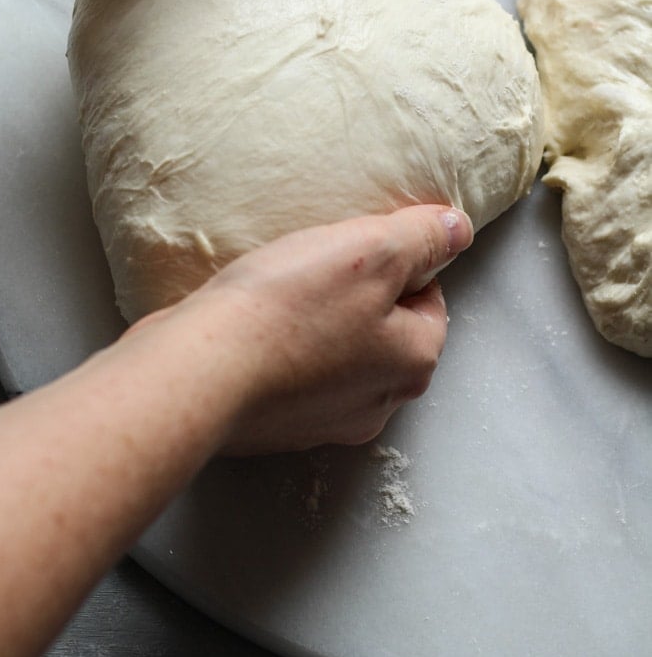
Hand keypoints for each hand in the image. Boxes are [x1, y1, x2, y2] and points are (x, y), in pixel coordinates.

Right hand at [126, 204, 473, 454]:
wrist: (197, 371)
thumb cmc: (286, 309)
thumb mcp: (371, 251)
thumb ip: (422, 238)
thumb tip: (458, 229)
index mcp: (412, 365)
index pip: (429, 300)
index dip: (397, 262)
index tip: (355, 247)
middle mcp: (377, 406)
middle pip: (383, 331)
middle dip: (356, 296)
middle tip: (316, 265)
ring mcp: (323, 424)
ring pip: (336, 355)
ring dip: (315, 324)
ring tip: (278, 292)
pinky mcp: (274, 427)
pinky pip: (291, 376)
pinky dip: (279, 350)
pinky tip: (251, 325)